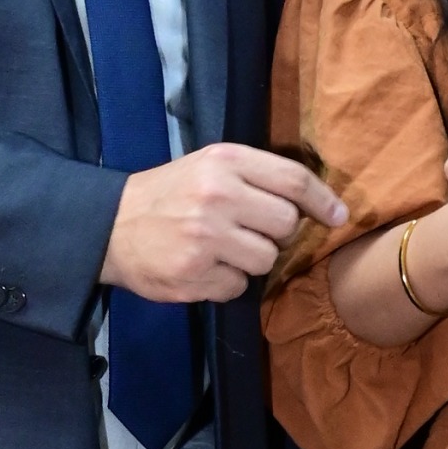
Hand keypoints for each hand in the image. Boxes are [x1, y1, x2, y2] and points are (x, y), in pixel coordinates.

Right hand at [102, 143, 347, 302]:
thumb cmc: (169, 194)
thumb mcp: (208, 166)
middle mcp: (216, 195)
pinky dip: (227, 282)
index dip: (323, 201)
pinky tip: (203, 267)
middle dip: (276, 233)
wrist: (108, 226)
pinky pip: (238, 286)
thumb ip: (257, 177)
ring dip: (252, 261)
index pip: (293, 180)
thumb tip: (318, 204)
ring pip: (266, 259)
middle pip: (286, 224)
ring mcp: (204, 237)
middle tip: (249, 230)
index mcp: (224, 161)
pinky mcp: (193, 273)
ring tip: (222, 249)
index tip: (339, 216)